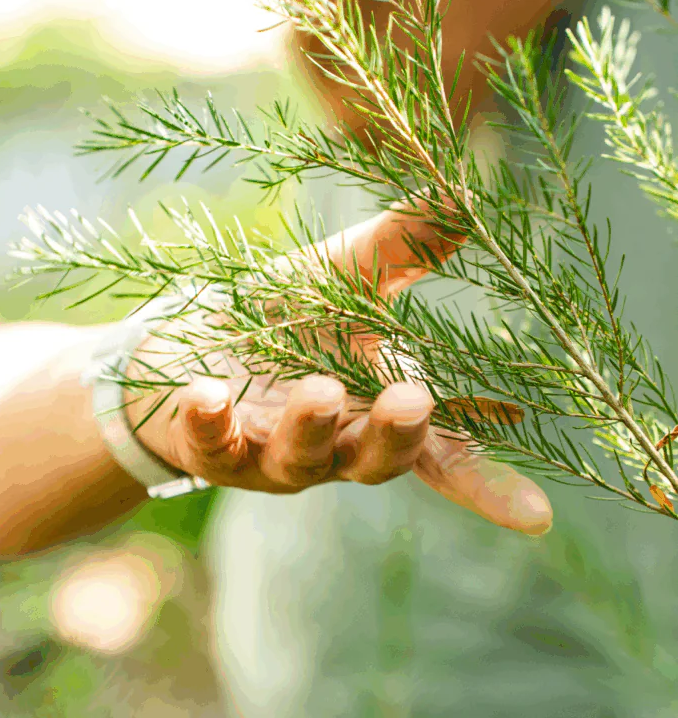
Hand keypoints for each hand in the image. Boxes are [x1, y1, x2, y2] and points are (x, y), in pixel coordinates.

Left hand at [125, 203, 551, 535]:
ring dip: (311, 428)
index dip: (488, 485)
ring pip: (299, 460)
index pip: (442, 454)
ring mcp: (268, 454)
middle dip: (395, 435)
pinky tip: (208, 393)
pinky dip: (211, 421)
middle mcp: (331, 447)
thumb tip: (465, 200)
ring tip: (318, 391)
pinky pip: (210, 444)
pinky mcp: (208, 446)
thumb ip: (398, 248)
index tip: (537, 516)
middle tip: (415, 402)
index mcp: (374, 412)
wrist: (181, 342)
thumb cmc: (276, 319)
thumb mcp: (340, 278)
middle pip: (375, 460)